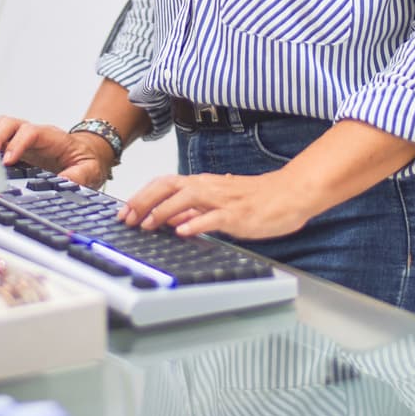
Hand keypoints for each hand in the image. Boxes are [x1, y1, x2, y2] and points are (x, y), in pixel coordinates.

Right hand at [0, 115, 111, 189]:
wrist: (87, 154)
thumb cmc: (86, 159)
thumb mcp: (91, 169)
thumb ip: (79, 176)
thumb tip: (66, 183)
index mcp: (52, 138)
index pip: (30, 132)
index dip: (16, 144)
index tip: (7, 161)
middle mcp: (34, 136)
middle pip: (9, 123)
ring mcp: (22, 140)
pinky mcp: (15, 148)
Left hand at [118, 171, 313, 239]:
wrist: (290, 194)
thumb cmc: (259, 199)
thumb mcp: (220, 204)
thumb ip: (195, 210)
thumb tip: (170, 219)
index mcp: (203, 184)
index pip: (164, 184)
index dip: (141, 196)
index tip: (125, 211)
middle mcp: (209, 187)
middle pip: (168, 186)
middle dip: (143, 201)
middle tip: (127, 218)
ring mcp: (223, 200)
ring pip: (186, 198)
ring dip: (163, 211)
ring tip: (148, 224)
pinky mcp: (238, 214)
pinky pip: (214, 217)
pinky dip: (196, 223)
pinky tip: (182, 231)